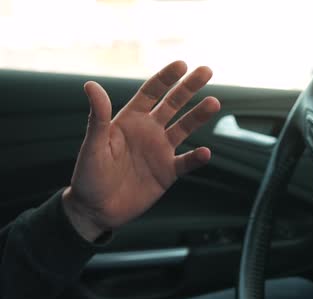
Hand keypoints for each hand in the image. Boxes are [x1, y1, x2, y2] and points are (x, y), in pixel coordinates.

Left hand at [62, 61, 219, 241]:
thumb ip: (98, 117)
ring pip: (185, 129)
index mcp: (130, 120)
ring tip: (214, 103)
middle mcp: (149, 132)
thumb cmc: (89, 176)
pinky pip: (187, 162)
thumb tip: (91, 85)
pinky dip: (197, 158)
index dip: (166, 78)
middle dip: (189, 87)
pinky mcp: (168, 173)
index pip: (151, 93)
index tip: (182, 64)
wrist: (97, 210)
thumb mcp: (93, 146)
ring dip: (199, 116)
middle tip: (207, 71)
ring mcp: (160, 151)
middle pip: (174, 104)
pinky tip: (206, 152)